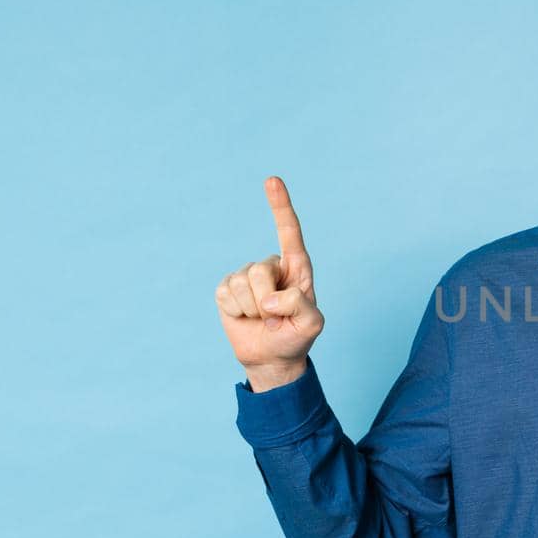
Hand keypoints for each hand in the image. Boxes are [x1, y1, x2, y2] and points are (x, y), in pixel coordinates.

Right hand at [214, 176, 324, 384]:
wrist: (271, 357)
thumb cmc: (296, 336)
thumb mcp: (312, 324)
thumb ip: (301, 306)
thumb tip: (270, 298)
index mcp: (297, 267)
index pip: (289, 231)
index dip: (280, 206)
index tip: (272, 180)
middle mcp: (271, 266)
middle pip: (260, 270)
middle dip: (266, 301)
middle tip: (275, 318)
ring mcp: (247, 276)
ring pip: (241, 283)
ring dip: (252, 310)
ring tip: (262, 319)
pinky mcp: (227, 289)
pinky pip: (225, 294)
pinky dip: (236, 312)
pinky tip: (245, 318)